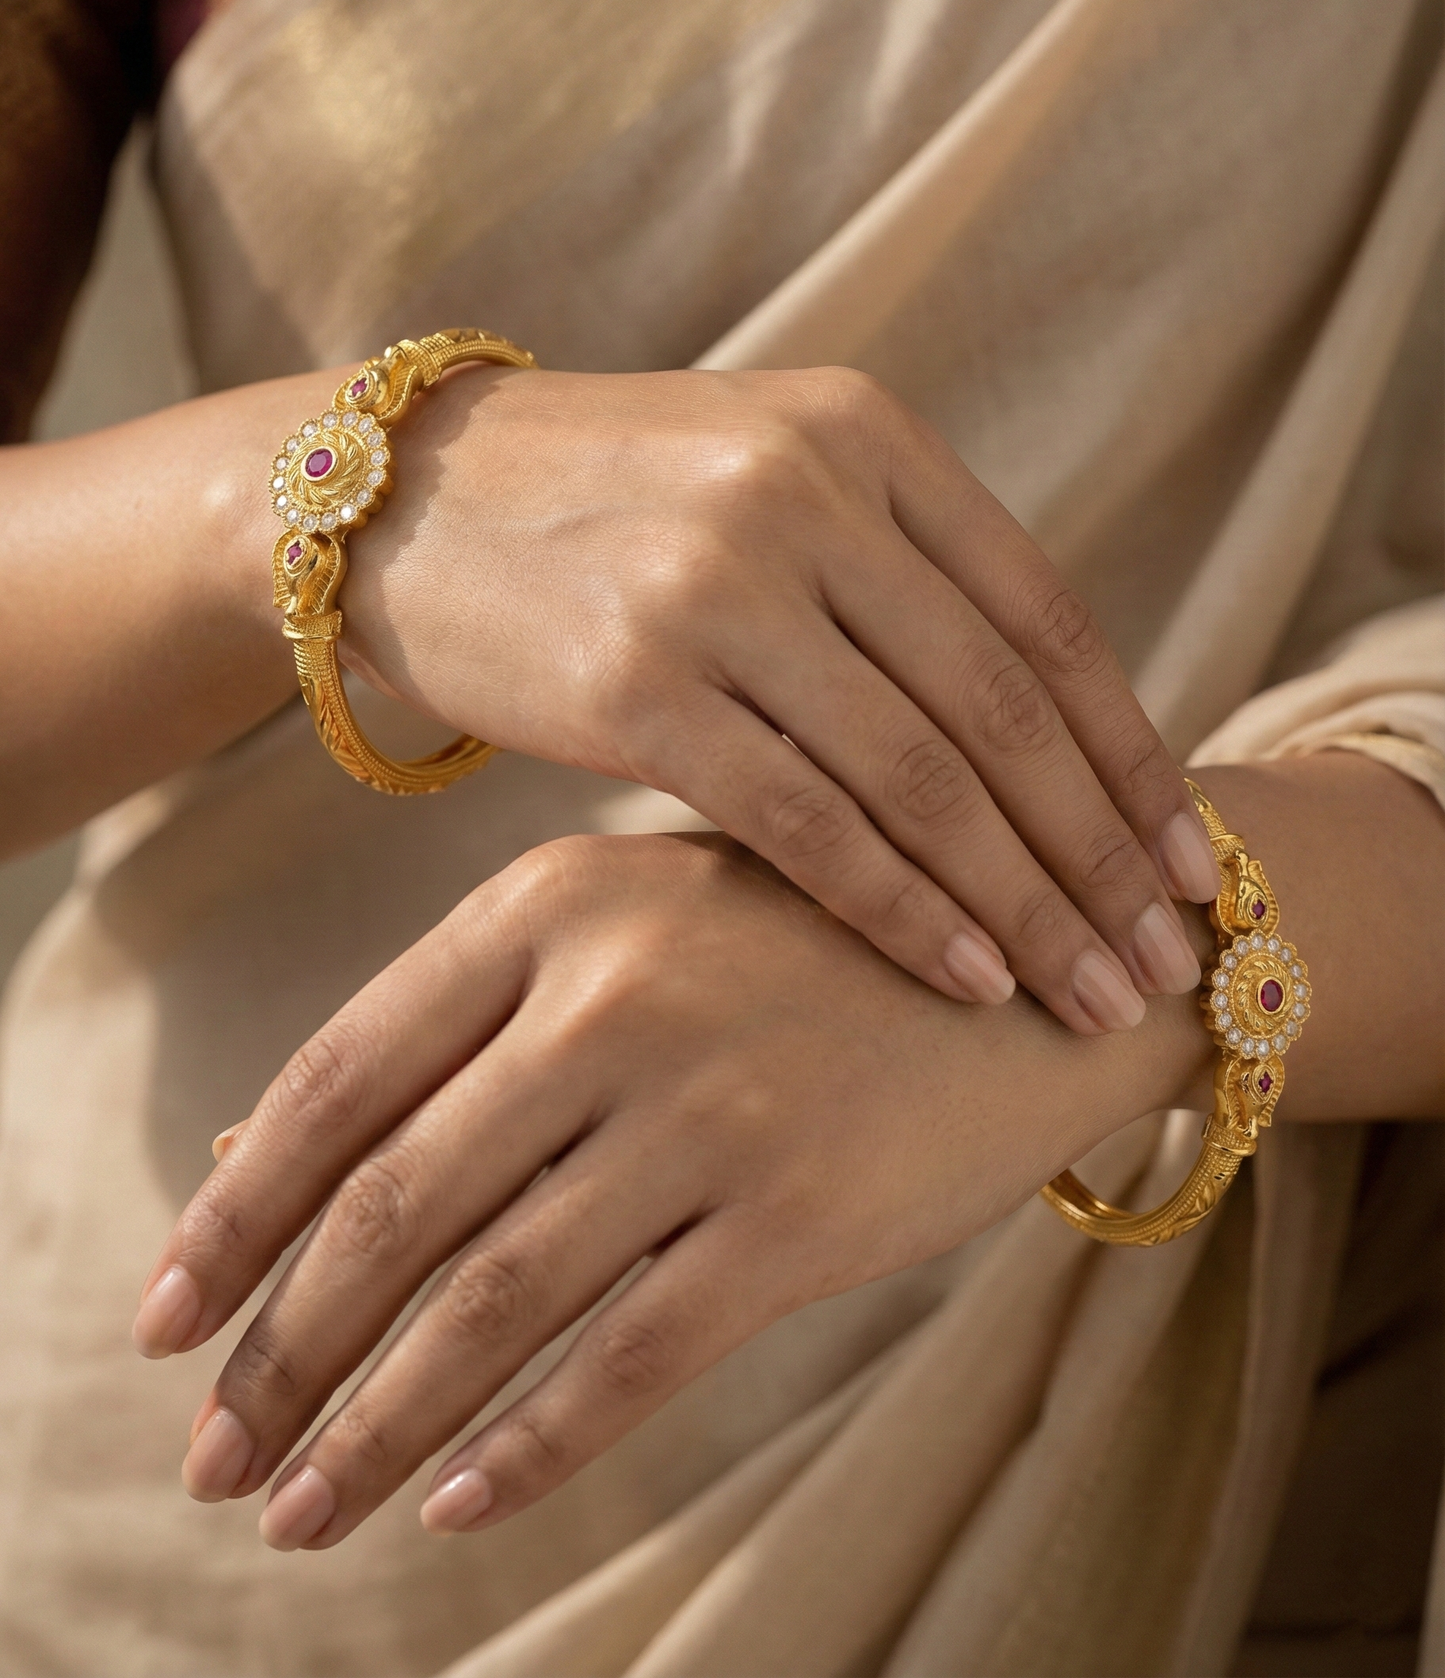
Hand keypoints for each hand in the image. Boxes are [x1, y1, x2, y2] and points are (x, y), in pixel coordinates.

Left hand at [133, 832, 1208, 1550]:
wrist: (1038, 958)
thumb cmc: (805, 941)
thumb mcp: (623, 932)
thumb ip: (455, 1026)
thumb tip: (257, 1160)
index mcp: (547, 910)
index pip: (341, 1080)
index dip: (238, 1217)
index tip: (162, 1322)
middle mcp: (613, 1000)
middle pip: (396, 1210)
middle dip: (284, 1356)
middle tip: (211, 1460)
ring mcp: (711, 1110)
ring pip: (492, 1305)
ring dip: (376, 1428)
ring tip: (300, 1512)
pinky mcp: (802, 1218)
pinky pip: (628, 1362)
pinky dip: (528, 1448)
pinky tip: (455, 1506)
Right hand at [341, 364, 1216, 1032]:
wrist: (396, 496)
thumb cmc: (601, 508)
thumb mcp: (764, 478)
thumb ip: (894, 570)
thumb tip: (1034, 735)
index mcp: (863, 436)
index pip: (1042, 620)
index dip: (1130, 756)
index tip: (1192, 865)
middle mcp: (807, 495)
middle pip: (1001, 709)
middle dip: (1098, 853)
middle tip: (1165, 961)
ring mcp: (720, 588)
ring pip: (920, 776)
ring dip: (1022, 900)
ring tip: (1089, 993)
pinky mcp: (634, 687)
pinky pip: (806, 821)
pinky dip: (900, 908)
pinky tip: (964, 975)